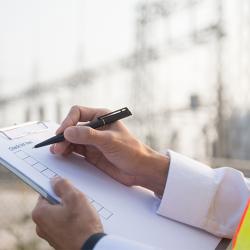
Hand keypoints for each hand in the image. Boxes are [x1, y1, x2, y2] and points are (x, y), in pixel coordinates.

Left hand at [32, 177, 102, 249]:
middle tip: (78, 201)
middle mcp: (41, 226)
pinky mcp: (59, 240)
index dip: (58, 188)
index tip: (68, 189)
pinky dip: (73, 220)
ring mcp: (50, 235)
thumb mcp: (74, 197)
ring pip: (60, 214)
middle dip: (66, 200)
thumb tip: (55, 180)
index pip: (46, 192)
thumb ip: (63, 185)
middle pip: (53, 203)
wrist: (90, 248)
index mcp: (40, 213)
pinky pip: (64, 224)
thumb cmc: (82, 224)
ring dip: (71, 210)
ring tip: (82, 213)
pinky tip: (82, 222)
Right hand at [51, 106, 169, 195]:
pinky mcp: (91, 153)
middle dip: (63, 135)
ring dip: (63, 144)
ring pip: (71, 139)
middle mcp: (95, 127)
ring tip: (57, 152)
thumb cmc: (131, 151)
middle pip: (72, 127)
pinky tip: (63, 155)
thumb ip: (89, 136)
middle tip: (56, 146)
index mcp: (102, 117)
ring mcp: (92, 141)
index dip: (68, 121)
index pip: (78, 113)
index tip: (63, 133)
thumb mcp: (110, 141)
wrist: (140, 170)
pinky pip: (75, 150)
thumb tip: (67, 132)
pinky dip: (67, 152)